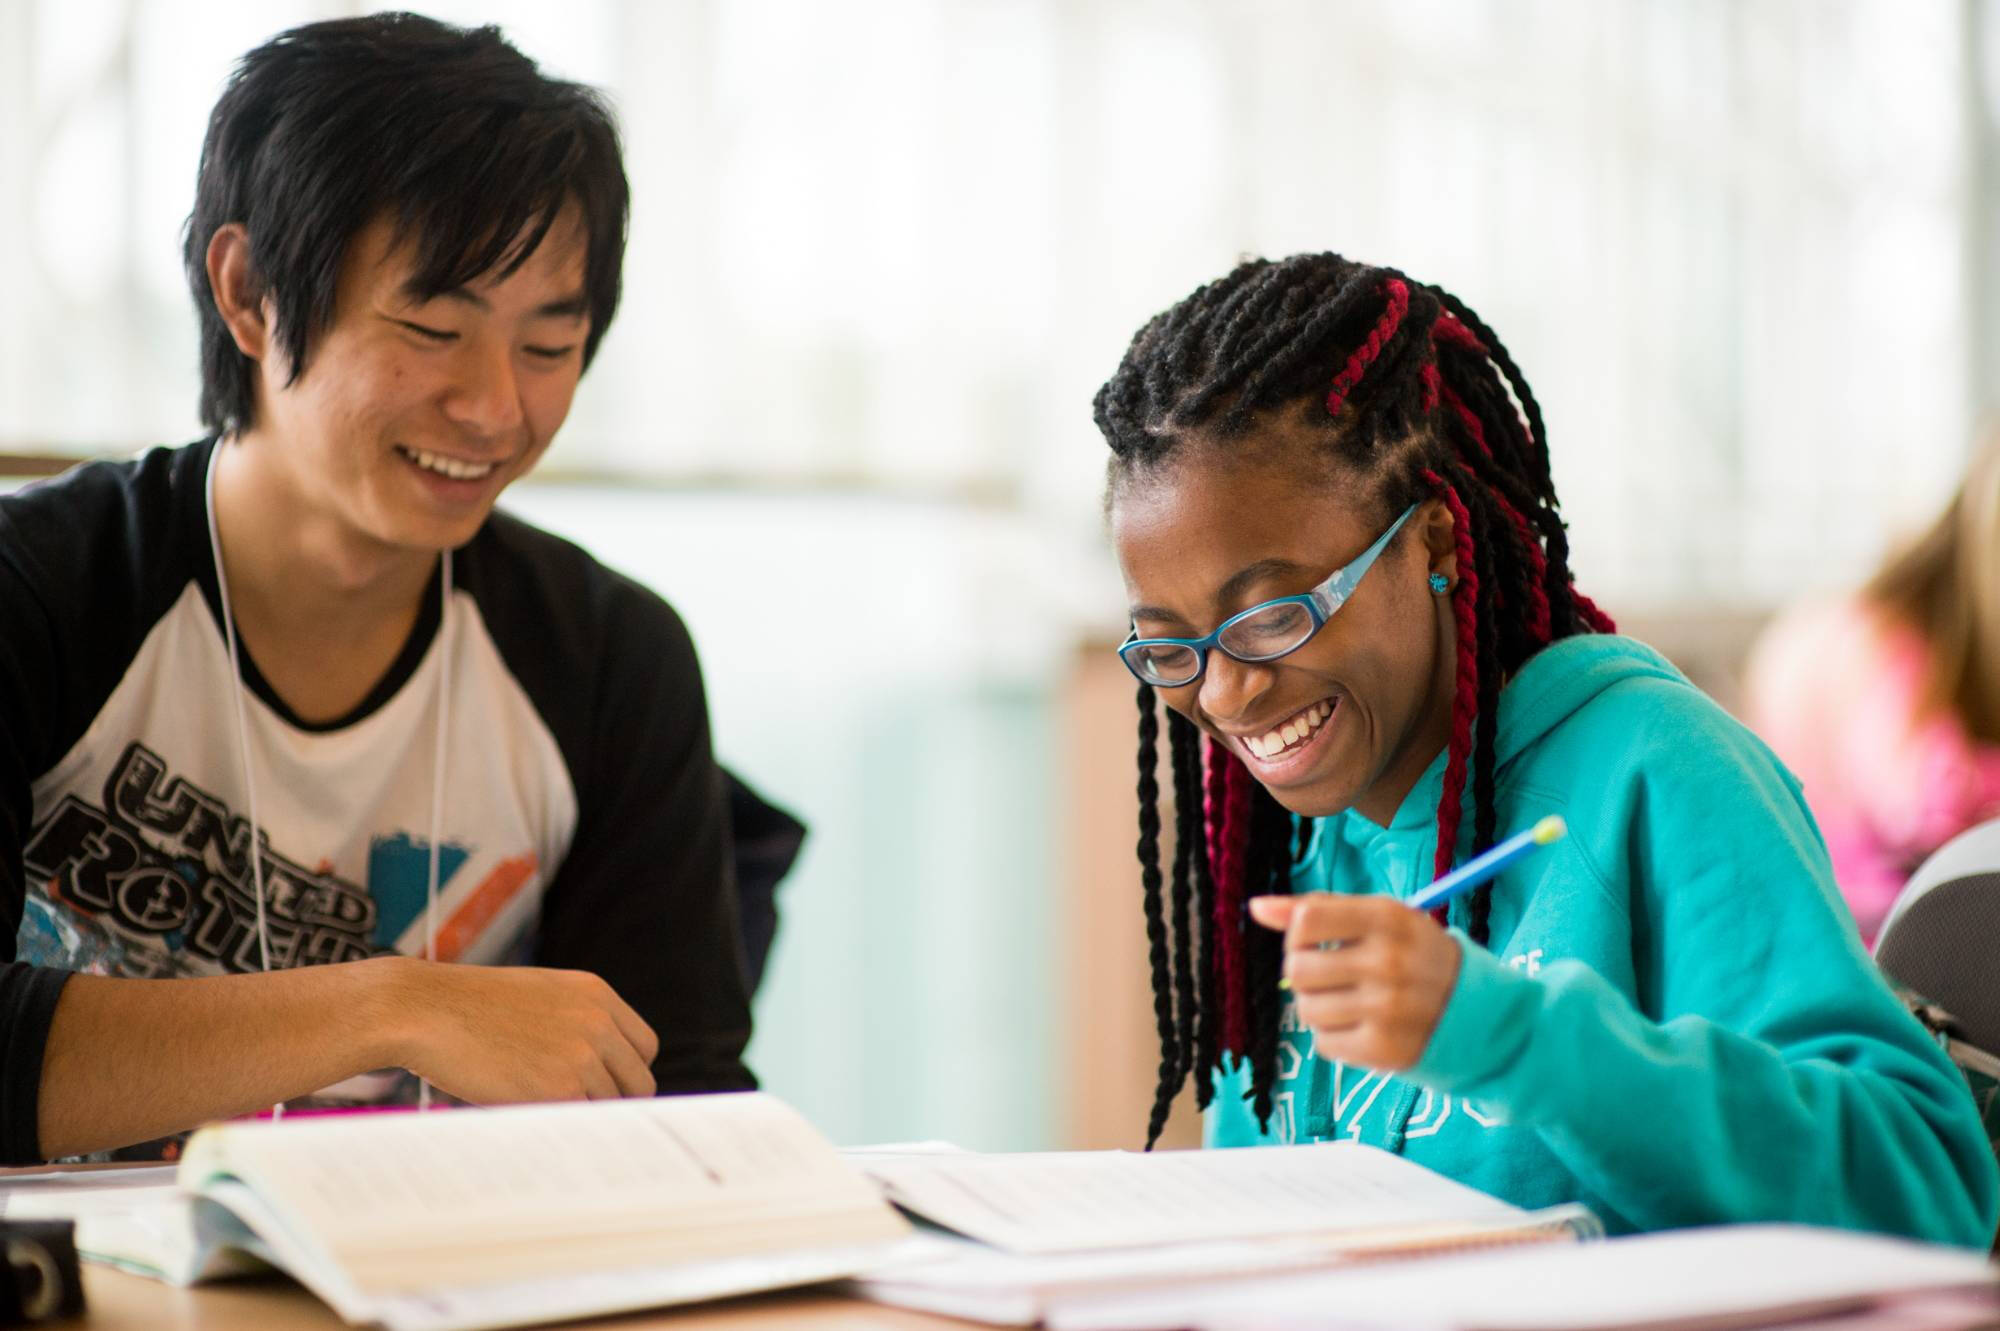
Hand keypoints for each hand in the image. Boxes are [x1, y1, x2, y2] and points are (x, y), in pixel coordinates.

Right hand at [380, 959, 660, 1102]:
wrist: (421, 1009)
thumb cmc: (466, 1008)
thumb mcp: (537, 996)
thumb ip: (575, 1024)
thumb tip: (598, 1074)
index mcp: (596, 994)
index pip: (644, 1047)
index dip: (627, 1073)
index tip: (607, 1090)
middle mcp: (598, 1022)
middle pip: (638, 1083)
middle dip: (614, 1103)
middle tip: (580, 1117)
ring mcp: (582, 1057)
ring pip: (609, 1109)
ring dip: (581, 1118)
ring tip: (542, 1117)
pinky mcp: (558, 1090)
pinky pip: (580, 1125)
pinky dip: (563, 1131)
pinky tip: (535, 1125)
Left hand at [1247, 894, 1461, 1070]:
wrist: (1471, 1009)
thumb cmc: (1410, 953)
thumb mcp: (1376, 918)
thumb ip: (1316, 910)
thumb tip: (1255, 908)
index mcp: (1387, 918)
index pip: (1306, 921)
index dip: (1298, 935)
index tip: (1315, 943)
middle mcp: (1389, 962)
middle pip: (1297, 969)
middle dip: (1304, 975)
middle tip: (1332, 977)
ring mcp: (1388, 1008)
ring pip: (1306, 1009)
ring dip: (1318, 1008)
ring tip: (1348, 1002)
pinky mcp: (1386, 1049)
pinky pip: (1323, 1044)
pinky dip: (1334, 1037)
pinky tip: (1361, 1026)